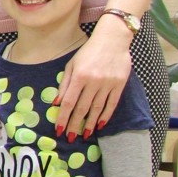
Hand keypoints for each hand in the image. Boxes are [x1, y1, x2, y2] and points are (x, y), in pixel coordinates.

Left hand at [58, 20, 132, 139]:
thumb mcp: (71, 65)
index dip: (63, 117)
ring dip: (90, 123)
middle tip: (70, 137)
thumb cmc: (88, 52)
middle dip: (75, 124)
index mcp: (79, 76)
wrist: (113, 39)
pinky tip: (100, 124)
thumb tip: (57, 103)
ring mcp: (108, 83)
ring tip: (85, 134)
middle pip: (82, 108)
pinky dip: (106, 115)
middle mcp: (93, 81)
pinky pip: (112, 103)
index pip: (69, 102)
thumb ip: (64, 84)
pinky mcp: (120, 84)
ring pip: (97, 108)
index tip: (58, 129)